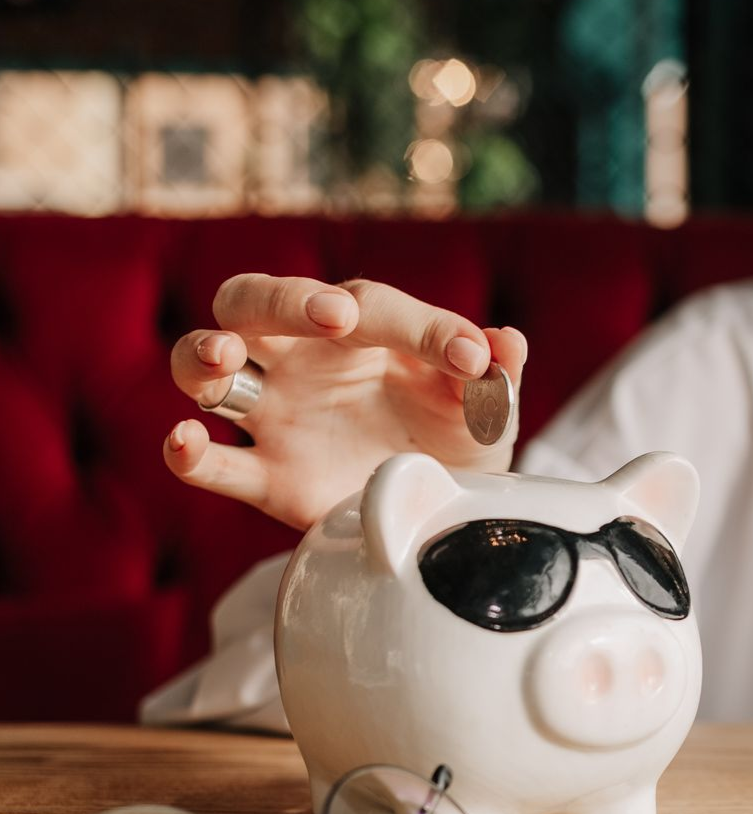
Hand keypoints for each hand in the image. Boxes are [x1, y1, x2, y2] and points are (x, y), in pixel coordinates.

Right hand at [164, 275, 526, 531]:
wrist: (440, 514)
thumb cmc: (457, 445)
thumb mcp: (488, 415)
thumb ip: (496, 380)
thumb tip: (507, 345)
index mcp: (361, 332)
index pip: (374, 307)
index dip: (422, 327)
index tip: (470, 360)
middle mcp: (305, 362)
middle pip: (253, 303)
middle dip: (282, 299)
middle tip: (333, 316)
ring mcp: (275, 418)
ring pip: (204, 368)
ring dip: (202, 354)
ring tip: (224, 358)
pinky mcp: (264, 479)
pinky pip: (211, 464)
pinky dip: (186, 454)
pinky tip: (184, 443)